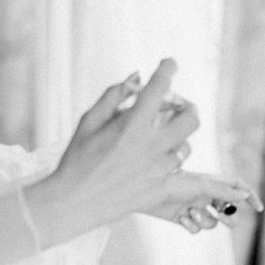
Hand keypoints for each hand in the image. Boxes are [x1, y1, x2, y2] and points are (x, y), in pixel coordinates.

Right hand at [36, 59, 200, 226]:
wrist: (73, 202)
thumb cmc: (77, 159)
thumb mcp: (88, 121)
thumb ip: (114, 95)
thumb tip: (137, 75)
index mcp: (132, 125)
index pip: (159, 89)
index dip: (167, 70)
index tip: (169, 63)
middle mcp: (151, 146)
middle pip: (191, 118)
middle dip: (187, 107)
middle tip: (176, 108)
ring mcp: (159, 169)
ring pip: (186, 146)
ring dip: (176, 138)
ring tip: (159, 141)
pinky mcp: (161, 190)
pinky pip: (187, 177)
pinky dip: (178, 166)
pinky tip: (166, 163)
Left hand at [152, 170, 259, 233]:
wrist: (147, 192)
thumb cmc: (174, 183)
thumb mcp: (202, 186)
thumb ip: (224, 192)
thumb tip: (245, 197)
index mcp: (213, 183)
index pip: (238, 188)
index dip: (250, 196)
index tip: (259, 209)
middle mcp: (206, 195)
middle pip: (229, 211)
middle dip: (228, 217)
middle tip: (222, 217)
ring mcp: (196, 207)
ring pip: (213, 223)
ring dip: (204, 221)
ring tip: (191, 213)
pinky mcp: (185, 219)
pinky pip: (197, 229)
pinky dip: (191, 225)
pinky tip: (180, 217)